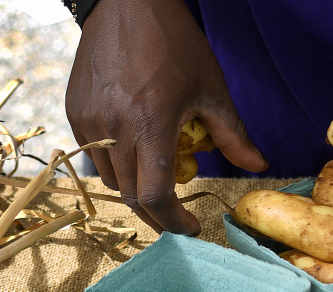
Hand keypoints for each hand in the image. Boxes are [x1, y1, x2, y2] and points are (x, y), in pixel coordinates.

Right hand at [65, 0, 267, 233]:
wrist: (126, 3)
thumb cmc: (175, 43)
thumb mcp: (211, 88)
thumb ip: (233, 134)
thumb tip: (257, 166)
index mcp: (150, 123)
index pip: (155, 195)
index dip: (174, 221)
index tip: (191, 228)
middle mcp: (113, 128)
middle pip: (131, 196)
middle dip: (157, 214)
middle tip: (177, 215)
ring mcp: (88, 122)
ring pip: (110, 179)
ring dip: (135, 188)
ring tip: (156, 174)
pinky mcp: (74, 113)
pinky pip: (94, 155)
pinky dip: (116, 163)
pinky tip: (134, 147)